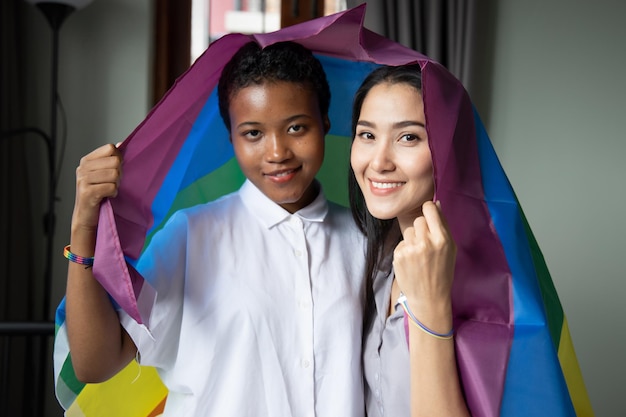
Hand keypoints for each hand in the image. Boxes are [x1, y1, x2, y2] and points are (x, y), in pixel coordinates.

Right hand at [72, 143, 122, 232]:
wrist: (86, 216)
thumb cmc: (97, 193)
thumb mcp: (102, 173)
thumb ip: (110, 159)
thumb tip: (121, 144)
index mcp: (87, 160)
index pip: (110, 148)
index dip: (118, 158)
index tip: (114, 169)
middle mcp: (83, 168)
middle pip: (115, 161)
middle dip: (119, 174)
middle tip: (112, 183)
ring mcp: (83, 180)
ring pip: (115, 174)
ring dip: (116, 184)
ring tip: (109, 190)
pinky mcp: (87, 192)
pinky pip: (111, 187)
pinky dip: (113, 193)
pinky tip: (107, 196)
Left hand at [393, 201, 455, 327]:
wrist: (429, 297)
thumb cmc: (442, 271)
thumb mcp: (450, 249)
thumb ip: (443, 225)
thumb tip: (436, 203)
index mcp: (442, 239)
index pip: (429, 209)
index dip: (428, 210)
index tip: (429, 215)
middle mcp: (426, 242)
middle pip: (418, 220)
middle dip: (421, 228)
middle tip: (426, 244)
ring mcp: (410, 249)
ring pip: (408, 230)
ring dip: (412, 239)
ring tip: (419, 255)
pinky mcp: (399, 255)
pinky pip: (401, 243)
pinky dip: (405, 250)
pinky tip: (412, 262)